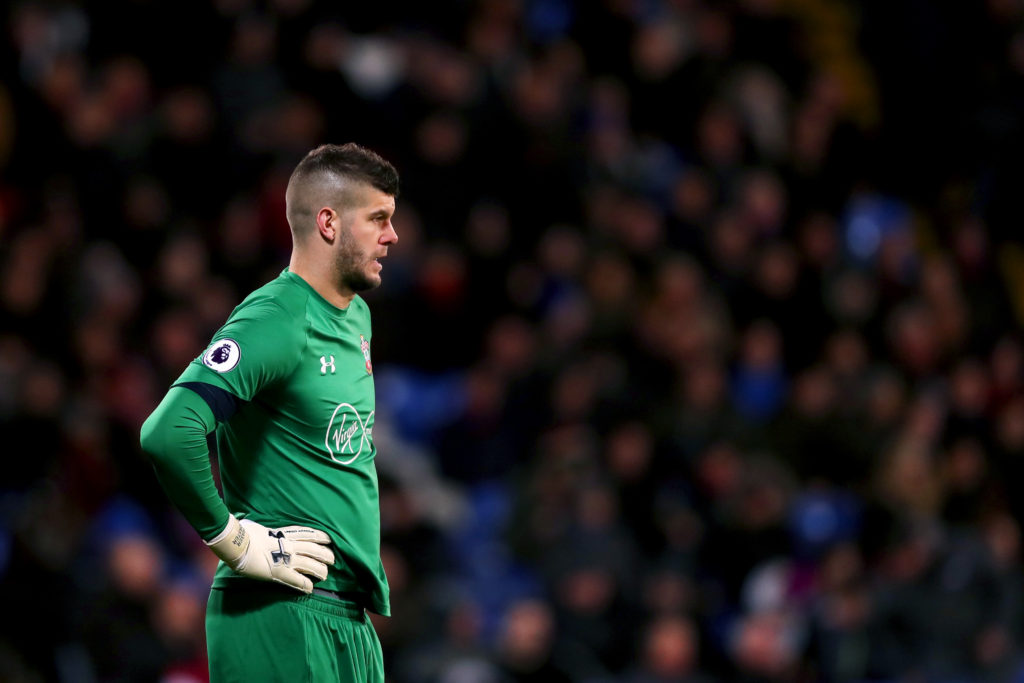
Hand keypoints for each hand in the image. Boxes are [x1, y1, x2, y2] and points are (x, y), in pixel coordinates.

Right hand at [206, 516, 334, 593]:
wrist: (237, 544)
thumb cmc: (243, 533)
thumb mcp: (257, 527)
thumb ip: (262, 530)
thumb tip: (252, 527)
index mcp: (283, 534)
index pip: (306, 533)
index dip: (319, 536)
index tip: (328, 538)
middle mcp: (288, 545)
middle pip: (312, 548)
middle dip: (324, 553)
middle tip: (332, 558)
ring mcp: (285, 559)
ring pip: (308, 564)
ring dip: (319, 569)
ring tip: (326, 574)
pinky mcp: (279, 572)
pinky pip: (296, 579)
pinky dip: (304, 584)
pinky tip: (310, 588)